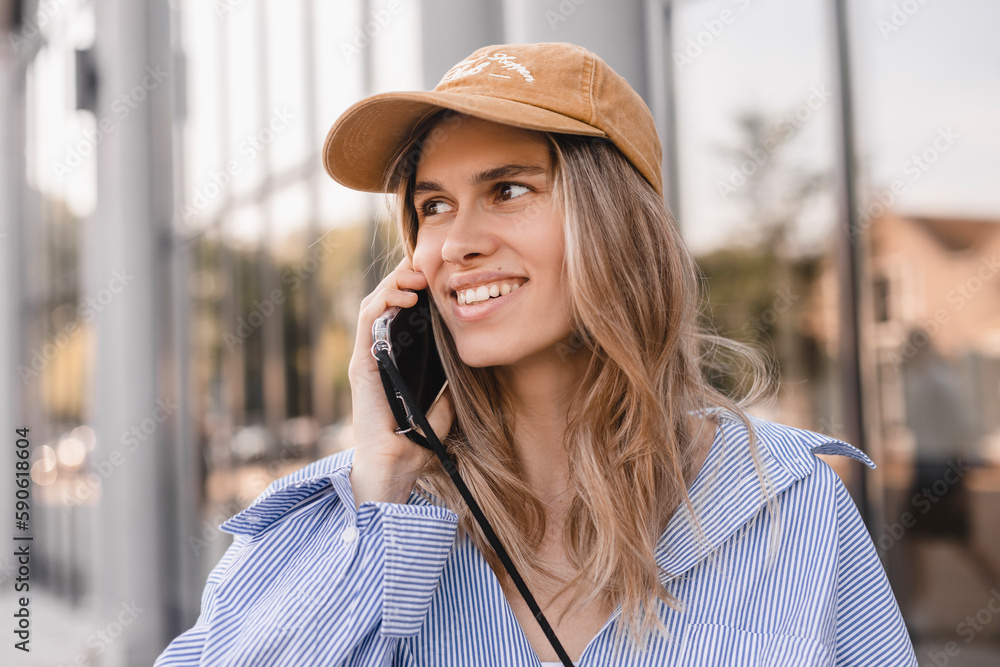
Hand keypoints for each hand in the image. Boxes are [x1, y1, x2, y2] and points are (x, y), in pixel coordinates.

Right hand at [347, 256, 454, 506]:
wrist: (393, 469)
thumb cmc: (414, 445)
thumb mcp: (441, 409)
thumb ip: (449, 391)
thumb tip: (468, 371)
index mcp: (391, 361)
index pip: (398, 313)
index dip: (413, 288)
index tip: (436, 275)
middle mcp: (374, 355)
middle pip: (384, 302)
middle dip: (404, 278)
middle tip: (427, 266)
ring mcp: (364, 358)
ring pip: (372, 304)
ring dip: (393, 282)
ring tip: (417, 274)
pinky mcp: (360, 365)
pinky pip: (367, 321)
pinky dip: (383, 301)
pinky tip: (405, 294)